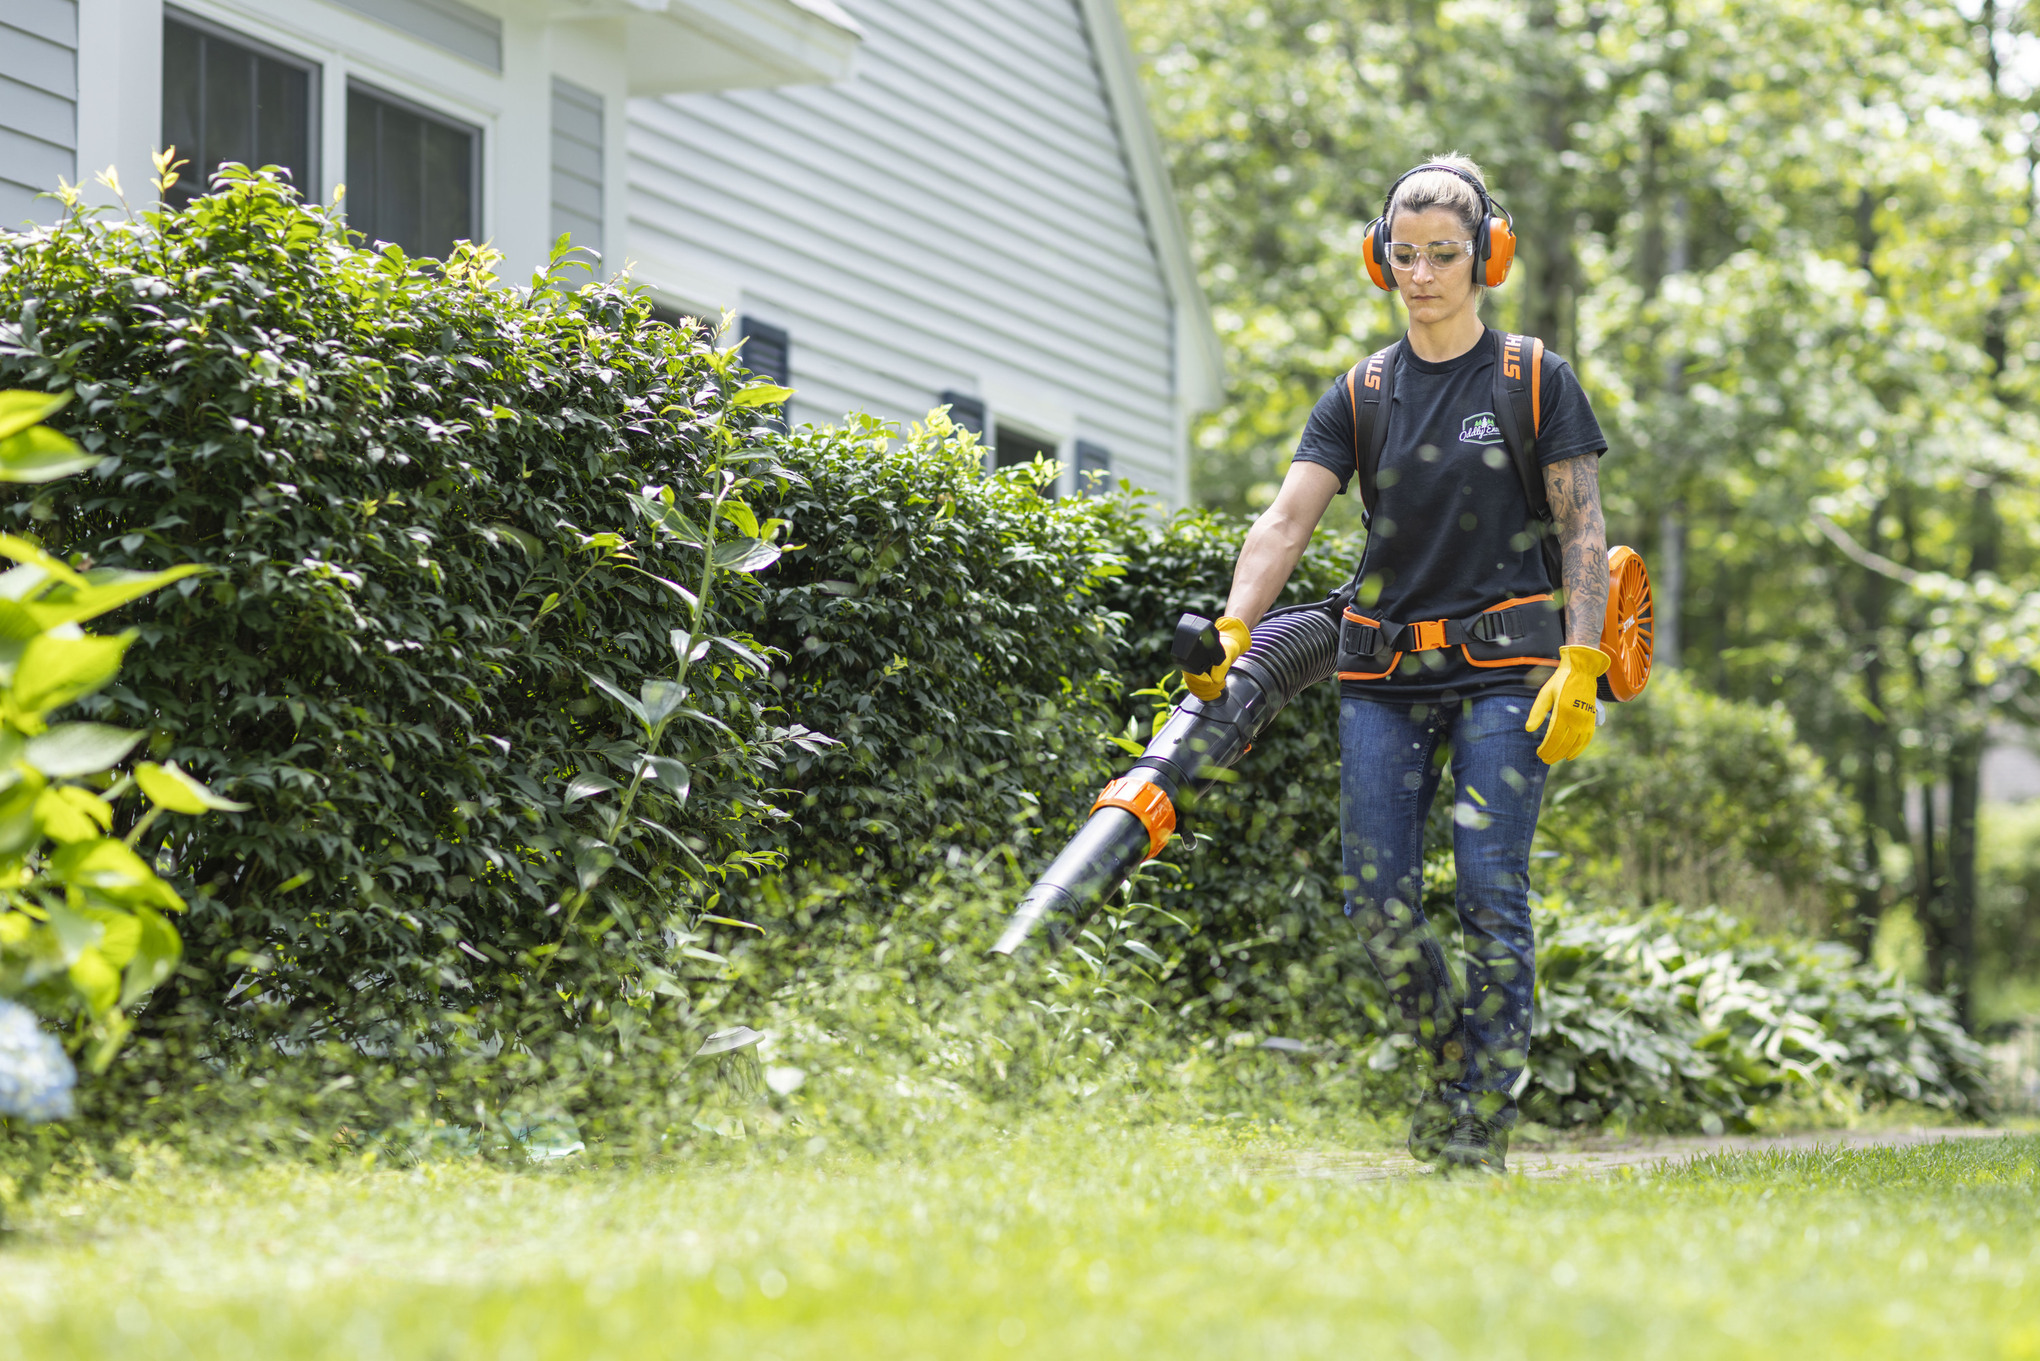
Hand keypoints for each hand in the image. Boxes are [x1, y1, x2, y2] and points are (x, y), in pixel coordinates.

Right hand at [1183, 616, 1250, 700]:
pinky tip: (1216, 693)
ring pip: (1194, 689)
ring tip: (1220, 688)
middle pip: (1192, 684)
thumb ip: (1221, 667)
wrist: (1228, 647)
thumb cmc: (1227, 648)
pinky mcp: (1197, 678)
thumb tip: (1215, 681)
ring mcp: (1192, 672)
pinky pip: (1197, 691)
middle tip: (1221, 684)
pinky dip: (1206, 695)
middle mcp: (1190, 665)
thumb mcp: (1226, 655)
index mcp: (1194, 656)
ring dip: (1208, 693)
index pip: (1192, 675)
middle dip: (1208, 688)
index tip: (1213, 681)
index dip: (1203, 681)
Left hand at [1526, 644, 1609, 762]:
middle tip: (1544, 759)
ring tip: (1555, 759)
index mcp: (1563, 711)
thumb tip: (1529, 729)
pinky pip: (1587, 739)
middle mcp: (1577, 718)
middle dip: (1553, 754)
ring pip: (1575, 744)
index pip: (1553, 737)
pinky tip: (1571, 755)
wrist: (1582, 671)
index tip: (1539, 754)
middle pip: (1564, 744)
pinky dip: (1579, 749)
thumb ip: (1537, 712)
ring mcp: (1586, 720)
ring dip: (1565, 754)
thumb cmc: (1560, 681)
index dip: (1546, 748)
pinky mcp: (1592, 719)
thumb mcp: (1545, 694)